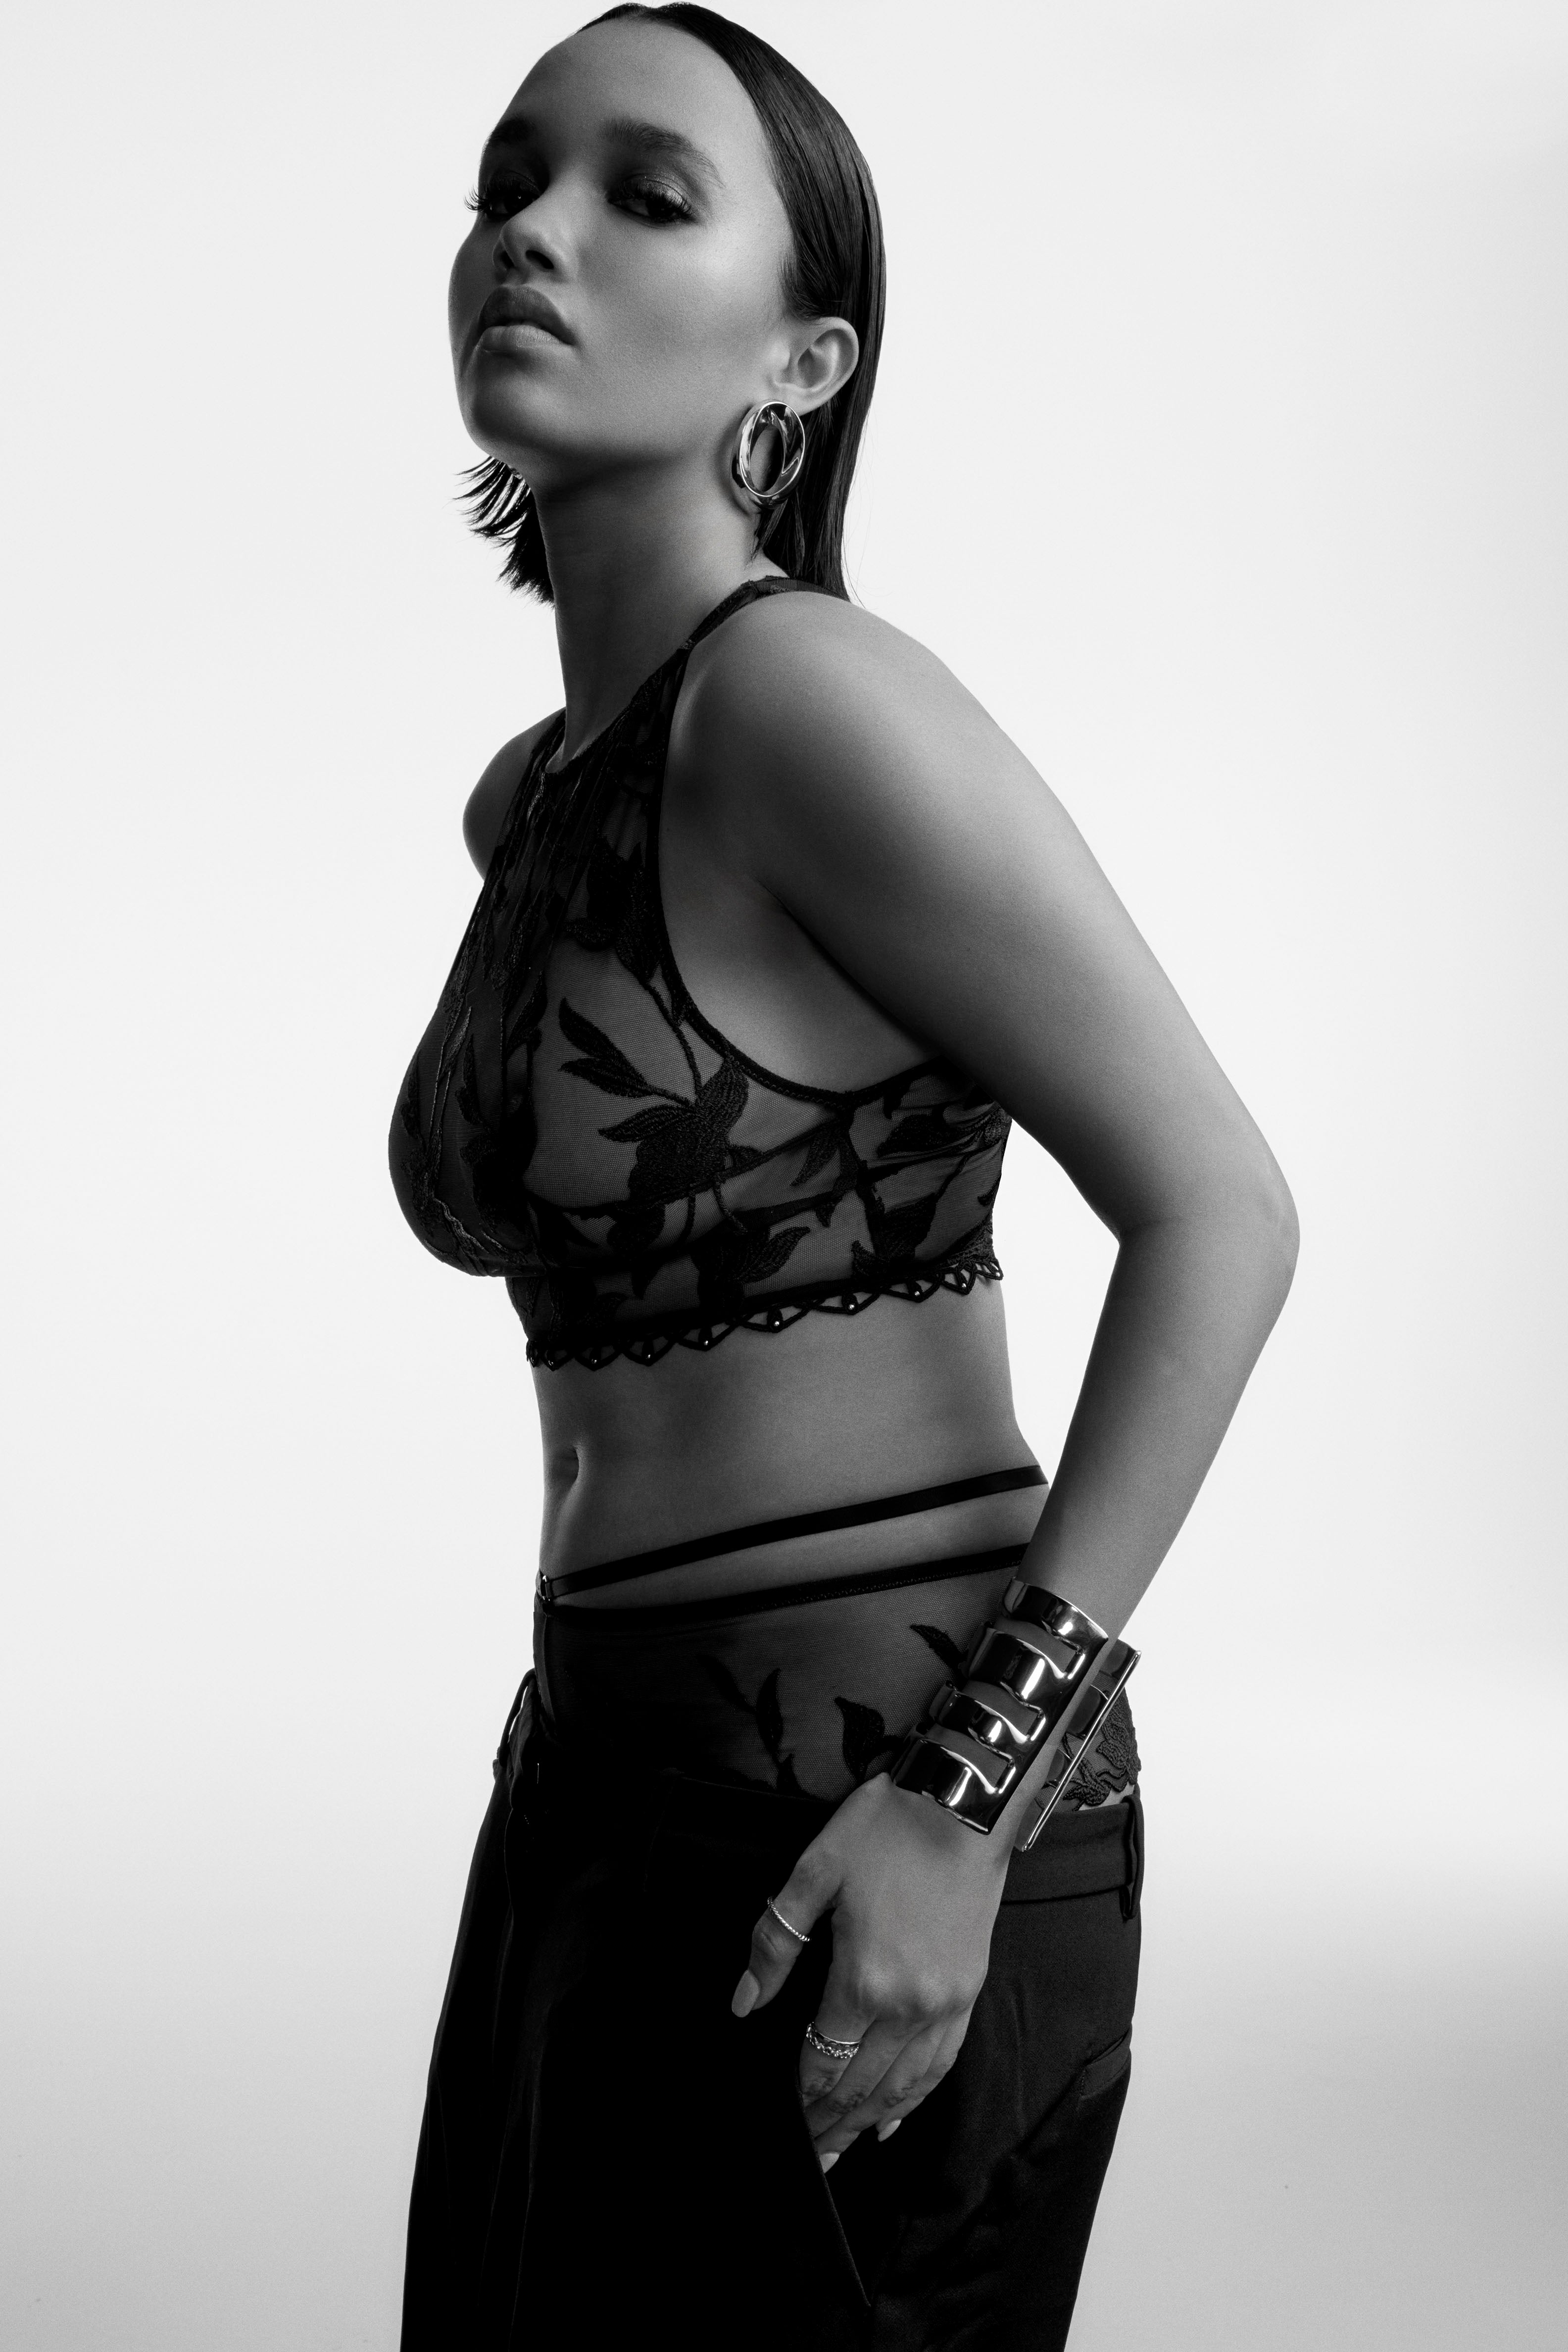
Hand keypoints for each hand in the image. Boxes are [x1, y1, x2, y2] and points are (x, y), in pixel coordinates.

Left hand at [730, 1771, 1011, 2164]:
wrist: (963, 1801)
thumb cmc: (886, 1828)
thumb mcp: (815, 1872)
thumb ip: (775, 1943)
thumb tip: (745, 2002)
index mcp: (863, 1979)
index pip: (822, 2060)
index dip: (800, 2098)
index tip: (783, 2125)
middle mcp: (908, 2005)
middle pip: (860, 2086)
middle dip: (828, 2123)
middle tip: (806, 2156)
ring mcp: (944, 2003)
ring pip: (902, 2086)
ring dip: (868, 2121)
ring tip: (840, 2148)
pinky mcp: (968, 1992)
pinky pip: (941, 2063)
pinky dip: (915, 2097)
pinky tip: (895, 2117)